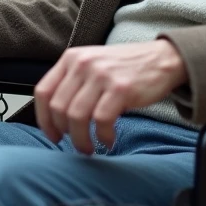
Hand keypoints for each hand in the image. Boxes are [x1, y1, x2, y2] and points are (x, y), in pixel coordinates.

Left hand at [34, 40, 187, 154]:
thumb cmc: (126, 68)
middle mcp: (83, 64)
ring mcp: (101, 75)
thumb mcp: (93, 64)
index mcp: (71, 58)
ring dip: (81, 140)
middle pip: (58, 108)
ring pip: (76, 116)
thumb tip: (55, 118)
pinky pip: (101, 120)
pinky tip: (109, 140)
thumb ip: (73, 83)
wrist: (162, 58)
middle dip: (64, 133)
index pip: (43, 92)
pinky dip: (103, 136)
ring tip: (90, 148)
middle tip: (76, 144)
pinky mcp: (120, 88)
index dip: (44, 119)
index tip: (53, 135)